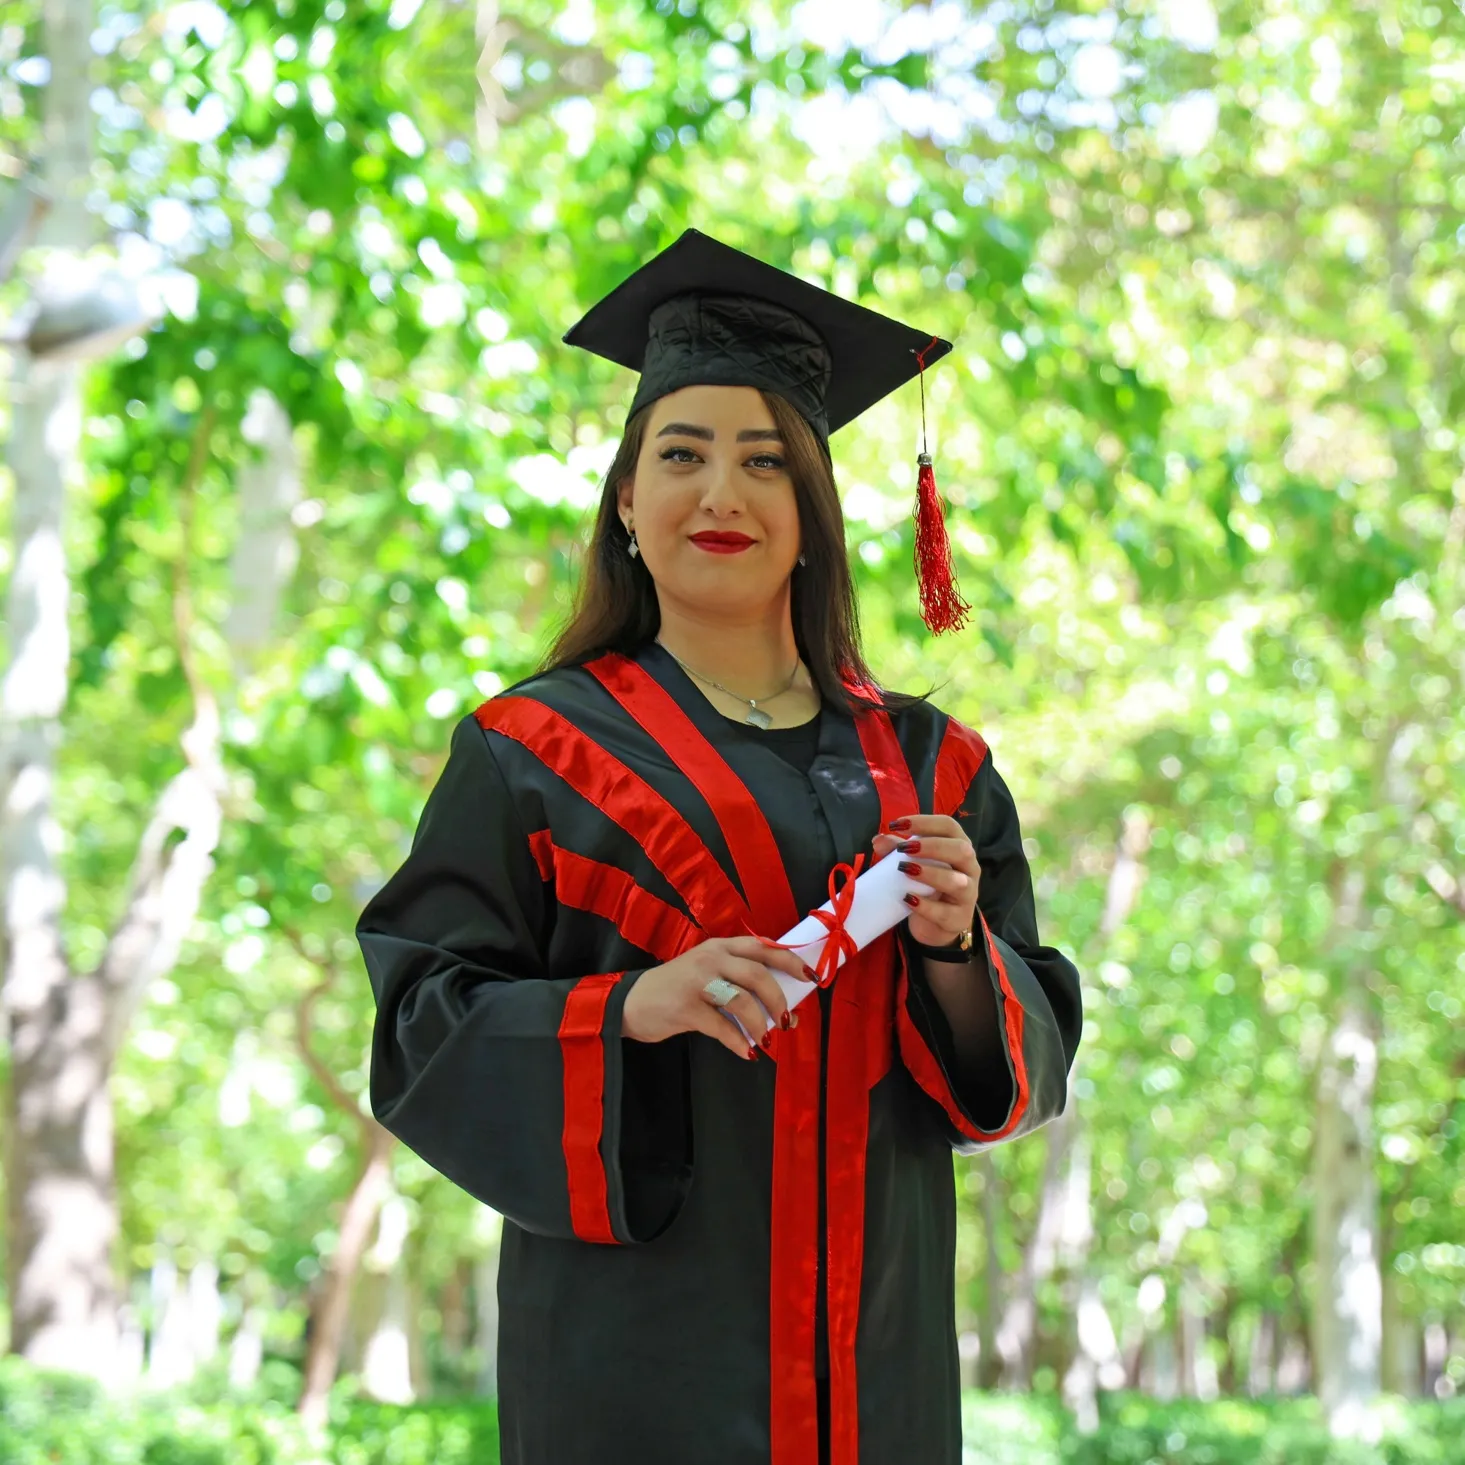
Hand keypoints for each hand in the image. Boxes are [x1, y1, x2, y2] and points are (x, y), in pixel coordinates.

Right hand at [620, 935, 810, 1059]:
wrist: (630, 1002)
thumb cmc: (675, 989)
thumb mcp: (706, 972)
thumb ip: (738, 981)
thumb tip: (783, 1009)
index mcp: (719, 947)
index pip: (762, 947)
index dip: (790, 961)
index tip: (810, 977)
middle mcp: (710, 959)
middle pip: (757, 974)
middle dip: (778, 999)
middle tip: (786, 1020)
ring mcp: (696, 982)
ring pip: (742, 1001)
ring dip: (760, 1025)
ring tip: (764, 1040)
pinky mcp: (685, 1008)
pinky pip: (722, 1027)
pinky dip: (739, 1042)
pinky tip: (746, 1052)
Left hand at [872, 815, 980, 948]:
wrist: (935, 925)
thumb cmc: (926, 887)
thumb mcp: (913, 864)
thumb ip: (897, 850)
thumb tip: (878, 839)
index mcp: (959, 847)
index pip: (949, 826)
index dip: (924, 822)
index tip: (896, 825)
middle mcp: (969, 868)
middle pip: (960, 850)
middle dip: (932, 846)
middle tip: (903, 849)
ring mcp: (968, 895)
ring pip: (958, 882)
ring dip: (931, 874)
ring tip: (905, 870)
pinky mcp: (959, 919)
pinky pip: (945, 913)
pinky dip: (926, 906)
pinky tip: (908, 900)